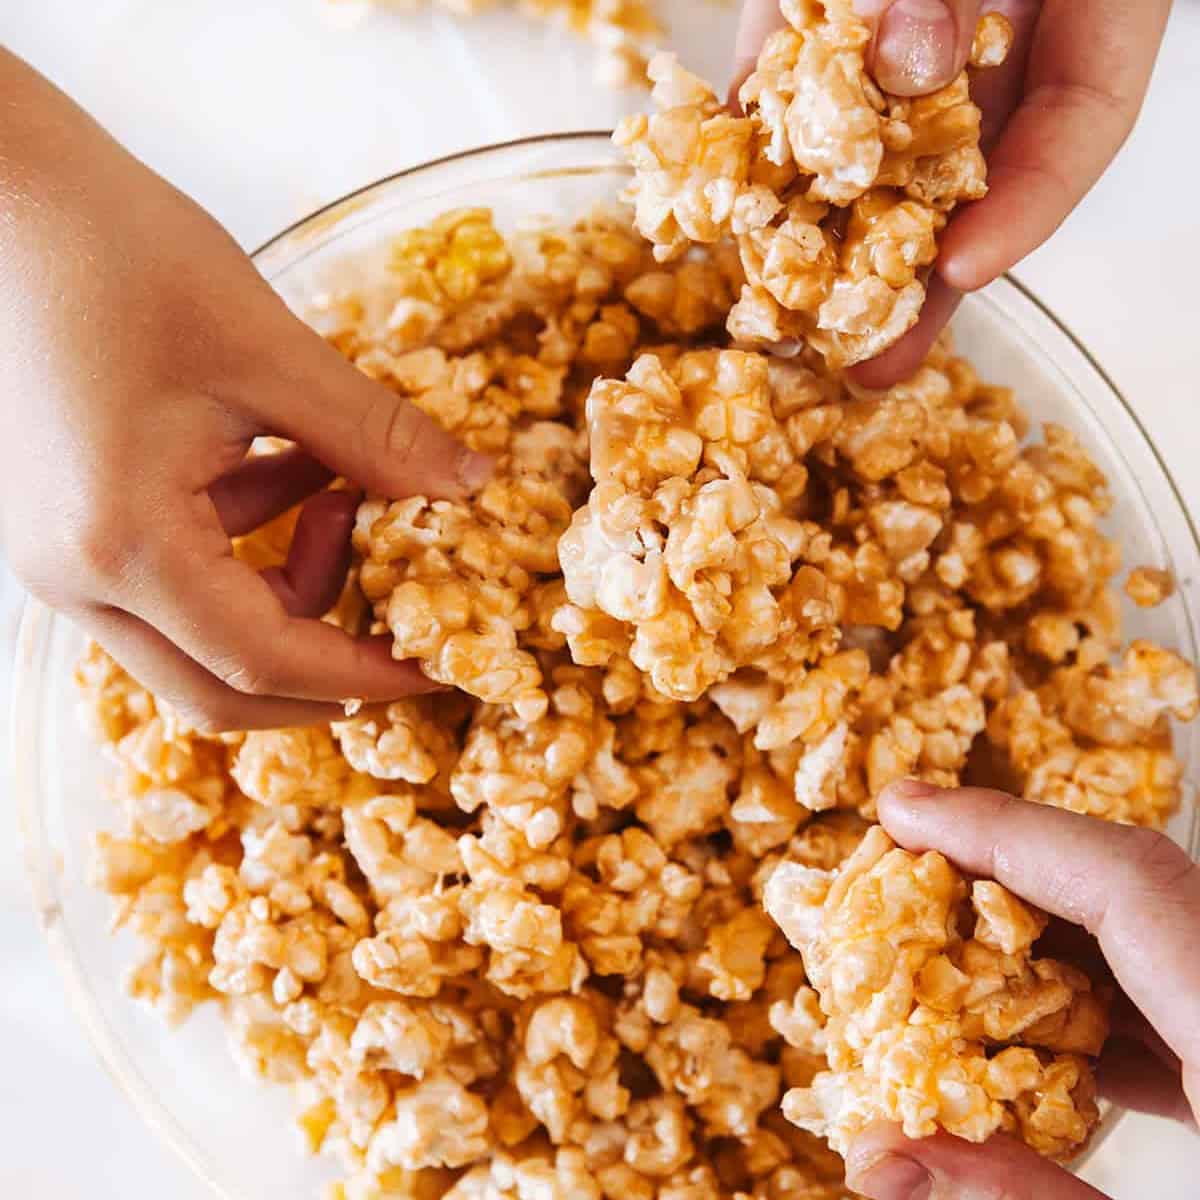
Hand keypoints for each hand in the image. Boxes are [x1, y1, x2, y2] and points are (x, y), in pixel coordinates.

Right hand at [0, 50, 490, 730]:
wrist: (10, 194)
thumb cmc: (125, 259)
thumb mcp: (273, 355)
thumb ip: (379, 440)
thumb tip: (471, 487)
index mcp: (123, 544)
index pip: (260, 661)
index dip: (361, 676)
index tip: (432, 671)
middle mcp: (77, 575)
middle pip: (217, 685)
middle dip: (322, 669)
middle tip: (401, 629)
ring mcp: (65, 556)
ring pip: (199, 636)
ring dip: (290, 588)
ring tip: (341, 493)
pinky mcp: (74, 524)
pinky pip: (177, 578)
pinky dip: (250, 547)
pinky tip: (296, 469)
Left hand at [733, 1, 1172, 387]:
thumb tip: (915, 60)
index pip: (1082, 118)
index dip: (1030, 205)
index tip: (967, 267)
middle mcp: (997, 19)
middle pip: (969, 169)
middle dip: (914, 274)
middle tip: (871, 365)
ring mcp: (906, 24)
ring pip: (877, 147)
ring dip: (832, 241)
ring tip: (792, 330)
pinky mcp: (826, 14)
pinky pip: (794, 86)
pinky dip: (759, 144)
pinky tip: (727, 212)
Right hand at [844, 781, 1198, 1198]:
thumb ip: (1024, 1199)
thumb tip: (882, 1158)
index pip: (1126, 882)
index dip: (1002, 830)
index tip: (902, 810)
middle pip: (1137, 887)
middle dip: (1010, 863)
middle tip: (907, 862)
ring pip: (1158, 931)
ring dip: (1047, 925)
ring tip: (948, 939)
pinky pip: (1179, 989)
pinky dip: (1097, 989)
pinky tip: (1036, 1029)